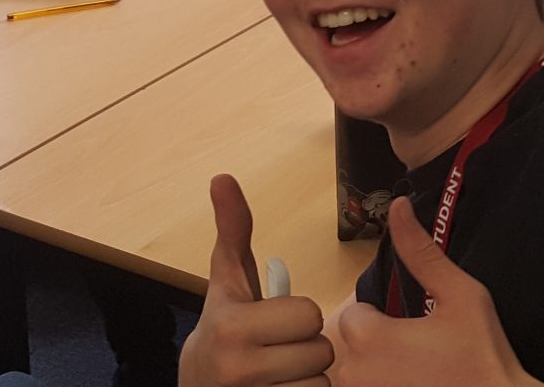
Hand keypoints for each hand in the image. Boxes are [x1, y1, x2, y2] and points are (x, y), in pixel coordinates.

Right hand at [179, 174, 332, 386]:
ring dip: (308, 378)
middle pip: (321, 351)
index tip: (276, 322)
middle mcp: (238, 369)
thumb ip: (233, 231)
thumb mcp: (227, 281)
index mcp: (232, 326)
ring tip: (281, 373)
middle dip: (307, 349)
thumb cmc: (222, 328)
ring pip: (321, 383)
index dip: (299, 316)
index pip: (309, 315)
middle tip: (281, 349)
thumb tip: (223, 177)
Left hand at [329, 197, 540, 386]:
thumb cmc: (483, 356)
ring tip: (419, 373)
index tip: (415, 330)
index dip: (384, 320)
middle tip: (422, 354)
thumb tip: (399, 206)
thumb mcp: (460, 295)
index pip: (356, 315)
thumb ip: (421, 252)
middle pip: (354, 345)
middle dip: (379, 346)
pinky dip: (385, 386)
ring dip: (380, 371)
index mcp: (367, 337)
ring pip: (358, 374)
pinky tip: (416, 385)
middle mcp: (353, 373)